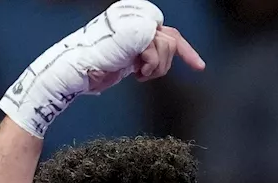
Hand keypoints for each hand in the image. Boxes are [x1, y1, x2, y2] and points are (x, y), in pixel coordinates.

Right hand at [87, 25, 204, 90]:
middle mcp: (136, 15)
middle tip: (145, 73)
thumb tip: (168, 53)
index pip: (169, 32)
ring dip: (155, 67)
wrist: (78, 68)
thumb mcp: (131, 54)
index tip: (199, 66)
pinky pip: (156, 52)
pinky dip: (149, 67)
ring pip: (167, 46)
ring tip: (138, 71)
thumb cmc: (98, 64)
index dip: (186, 50)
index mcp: (134, 18)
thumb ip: (148, 48)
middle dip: (163, 64)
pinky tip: (135, 70)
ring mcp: (136, 21)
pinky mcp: (135, 31)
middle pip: (171, 40)